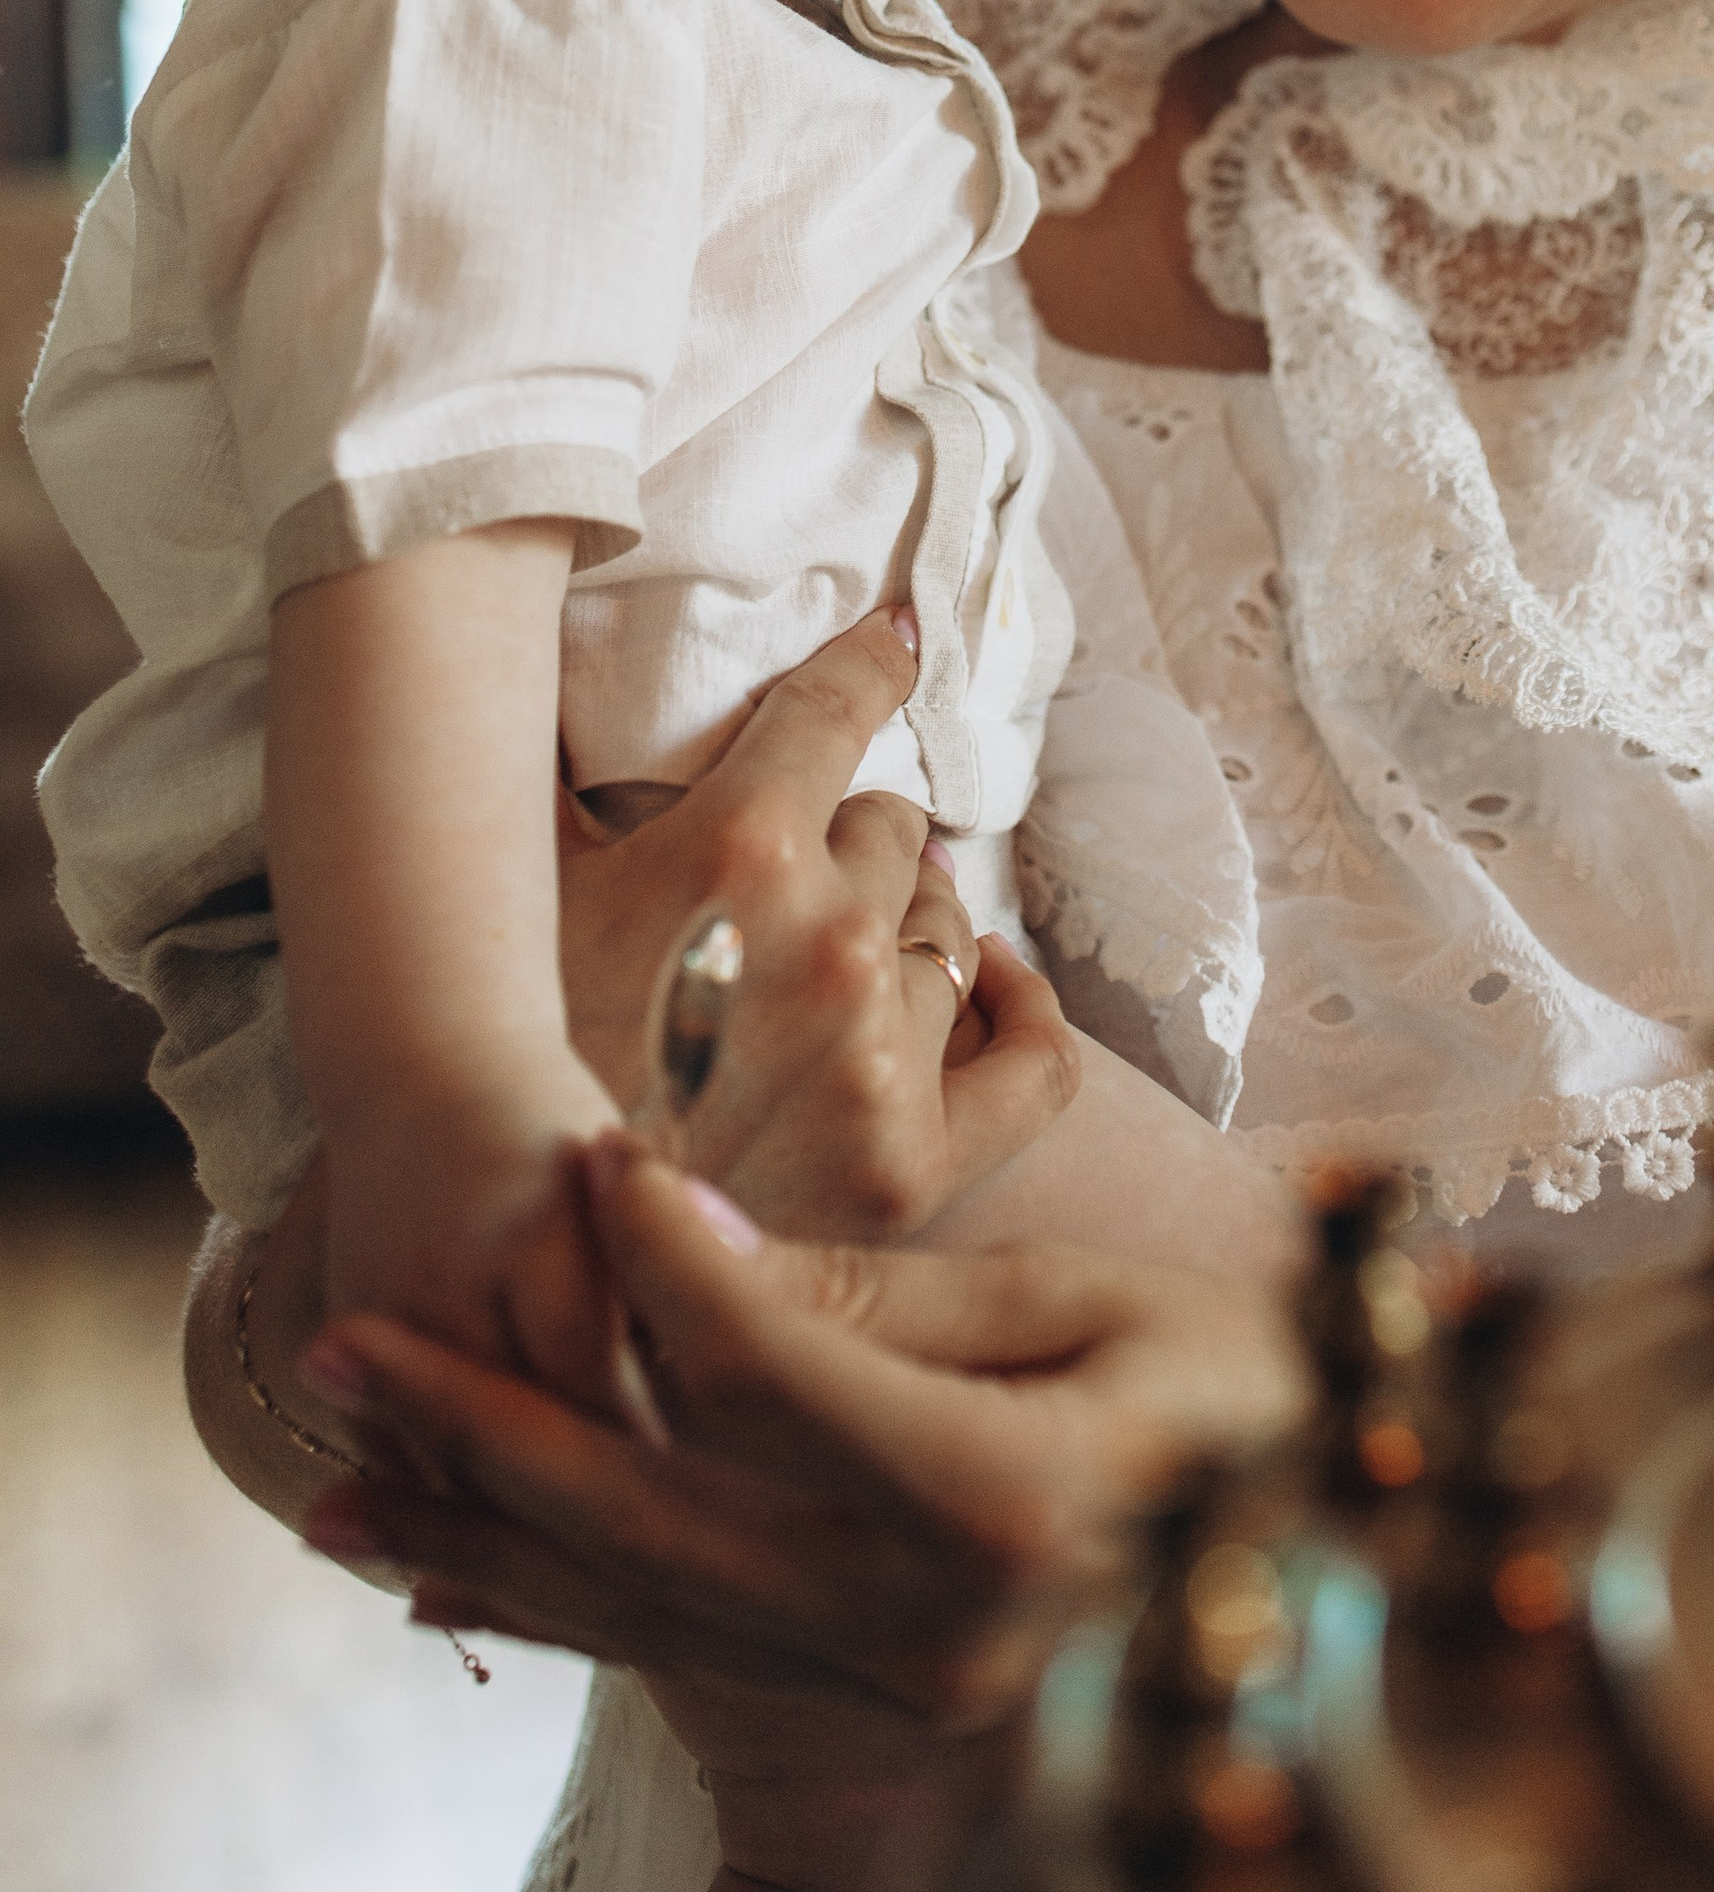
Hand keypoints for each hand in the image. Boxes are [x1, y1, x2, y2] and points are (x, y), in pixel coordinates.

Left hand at [302, 1130, 1309, 1714]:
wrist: (1350, 1544)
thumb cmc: (1245, 1384)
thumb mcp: (1085, 1302)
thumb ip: (880, 1301)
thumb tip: (681, 1240)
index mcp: (996, 1494)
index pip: (761, 1366)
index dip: (662, 1249)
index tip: (593, 1146)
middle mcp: (924, 1617)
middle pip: (648, 1512)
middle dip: (473, 1425)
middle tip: (339, 1346)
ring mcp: (896, 1683)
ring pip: (639, 1601)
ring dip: (475, 1529)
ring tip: (335, 1474)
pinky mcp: (880, 1701)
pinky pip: (684, 1651)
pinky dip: (558, 1606)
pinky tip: (455, 1579)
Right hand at [555, 609, 1079, 1238]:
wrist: (503, 1251)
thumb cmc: (502, 1049)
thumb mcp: (523, 882)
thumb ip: (558, 762)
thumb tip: (527, 644)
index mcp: (738, 847)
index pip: (838, 706)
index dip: (869, 662)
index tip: (895, 640)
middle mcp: (831, 937)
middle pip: (888, 827)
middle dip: (840, 842)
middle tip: (782, 885)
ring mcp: (882, 1054)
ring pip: (942, 923)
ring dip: (896, 923)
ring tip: (833, 953)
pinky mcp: (912, 1160)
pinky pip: (1033, 1061)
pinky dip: (1019, 1009)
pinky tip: (991, 980)